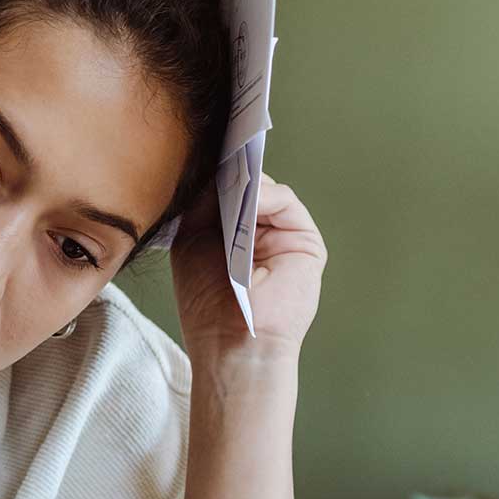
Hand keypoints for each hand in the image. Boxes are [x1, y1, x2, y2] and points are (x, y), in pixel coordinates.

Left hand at [169, 172, 326, 358]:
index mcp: (234, 233)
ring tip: (227, 183)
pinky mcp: (306, 242)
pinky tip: (246, 200)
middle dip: (229, 173)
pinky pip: (285, 202)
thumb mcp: (193, 240)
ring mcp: (284, 236)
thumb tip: (213, 165)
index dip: (216, 174)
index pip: (228, 191)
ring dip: (244, 183)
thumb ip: (203, 203)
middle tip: (213, 158)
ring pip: (266, 190)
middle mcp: (261, 232)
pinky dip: (264, 195)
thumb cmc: (207, 304)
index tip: (200, 154)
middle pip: (247, 186)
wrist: (231, 343)